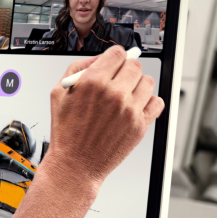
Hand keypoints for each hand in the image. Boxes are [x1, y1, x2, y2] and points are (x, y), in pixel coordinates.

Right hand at [7, 46, 164, 217]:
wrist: (75, 164)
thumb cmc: (66, 131)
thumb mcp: (59, 93)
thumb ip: (78, 69)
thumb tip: (99, 58)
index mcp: (92, 82)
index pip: (117, 53)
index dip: (115, 56)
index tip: (115, 61)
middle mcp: (113, 93)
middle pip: (134, 65)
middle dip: (126, 68)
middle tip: (119, 78)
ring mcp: (129, 109)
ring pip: (147, 82)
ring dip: (138, 84)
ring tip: (126, 94)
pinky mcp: (140, 125)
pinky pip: (157, 102)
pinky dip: (149, 101)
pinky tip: (135, 106)